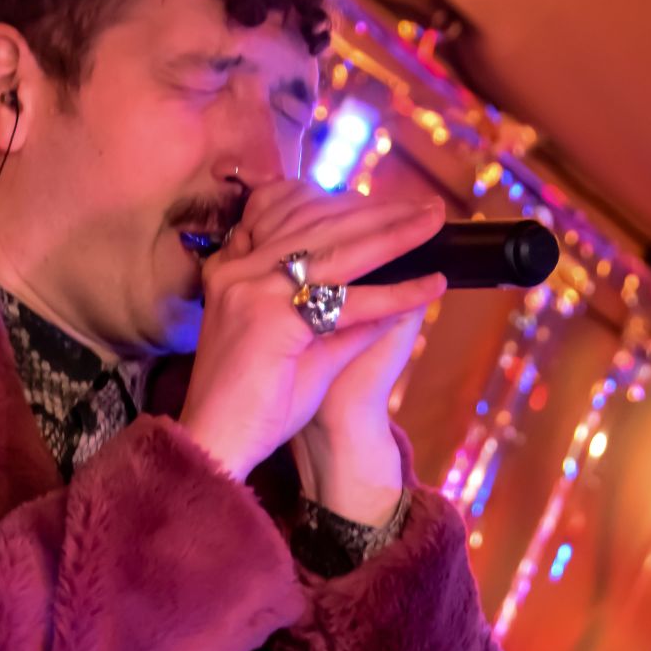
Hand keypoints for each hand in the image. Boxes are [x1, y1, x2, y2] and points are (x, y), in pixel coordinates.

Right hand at [178, 181, 445, 481]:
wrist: (216, 444)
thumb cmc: (252, 404)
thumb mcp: (300, 347)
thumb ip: (339, 317)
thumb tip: (392, 291)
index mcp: (234, 270)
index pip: (294, 215)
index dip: (346, 207)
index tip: (389, 207)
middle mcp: (238, 270)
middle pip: (319, 224)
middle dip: (379, 212)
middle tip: (427, 207)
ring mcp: (251, 289)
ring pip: (335, 251)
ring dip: (393, 235)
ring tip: (434, 224)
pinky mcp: (270, 317)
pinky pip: (347, 300)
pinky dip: (394, 292)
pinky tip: (430, 285)